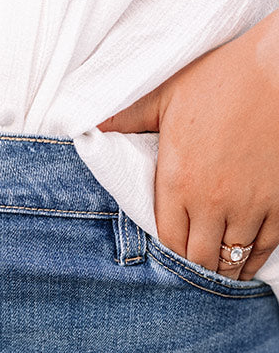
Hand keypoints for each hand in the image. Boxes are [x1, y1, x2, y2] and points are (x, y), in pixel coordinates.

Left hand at [97, 10, 278, 279]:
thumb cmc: (224, 76)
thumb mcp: (166, 94)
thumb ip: (129, 117)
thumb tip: (91, 126)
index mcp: (178, 181)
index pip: (168, 240)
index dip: (169, 255)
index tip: (170, 257)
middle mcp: (211, 202)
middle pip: (199, 257)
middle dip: (195, 269)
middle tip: (193, 273)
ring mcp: (248, 205)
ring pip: (232, 258)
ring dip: (224, 270)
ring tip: (220, 275)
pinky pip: (265, 245)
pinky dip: (255, 260)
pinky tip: (247, 265)